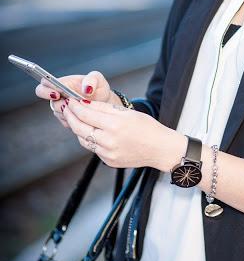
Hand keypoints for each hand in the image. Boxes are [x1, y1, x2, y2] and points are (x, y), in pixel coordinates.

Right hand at [35, 71, 113, 128]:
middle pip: (50, 102)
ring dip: (70, 112)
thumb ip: (92, 80)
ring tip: (83, 108)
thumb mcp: (98, 79)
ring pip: (58, 113)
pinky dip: (74, 119)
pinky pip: (66, 122)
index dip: (46, 90)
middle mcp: (59, 96)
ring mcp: (62, 108)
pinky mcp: (67, 119)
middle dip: (58, 104)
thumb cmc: (99, 88)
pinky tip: (84, 115)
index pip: (44, 83)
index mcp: (62, 83)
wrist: (105, 103)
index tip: (57, 94)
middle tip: (69, 104)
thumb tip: (86, 88)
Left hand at [62, 98, 184, 169]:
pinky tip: (91, 131)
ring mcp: (108, 153)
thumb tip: (85, 103)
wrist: (160, 149)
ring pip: (83, 139)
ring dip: (78, 128)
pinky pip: (93, 148)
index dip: (75, 106)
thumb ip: (104, 108)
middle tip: (66, 108)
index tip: (69, 100)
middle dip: (70, 116)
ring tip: (76, 118)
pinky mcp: (108, 161)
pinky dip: (89, 139)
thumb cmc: (147, 127)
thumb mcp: (127, 112)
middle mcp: (109, 141)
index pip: (86, 114)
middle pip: (79, 128)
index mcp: (115, 125)